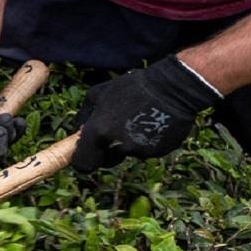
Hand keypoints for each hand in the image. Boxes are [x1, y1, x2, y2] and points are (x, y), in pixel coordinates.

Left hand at [71, 56, 221, 172]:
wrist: (172, 88)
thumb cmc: (132, 87)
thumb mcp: (99, 93)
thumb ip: (84, 116)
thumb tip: (79, 132)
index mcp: (99, 131)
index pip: (82, 164)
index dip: (83, 160)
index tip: (87, 154)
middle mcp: (118, 145)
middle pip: (107, 161)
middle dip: (107, 152)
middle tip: (115, 133)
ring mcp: (140, 151)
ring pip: (129, 154)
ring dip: (130, 142)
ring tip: (139, 119)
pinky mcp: (158, 153)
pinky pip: (147, 151)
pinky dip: (147, 141)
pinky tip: (153, 123)